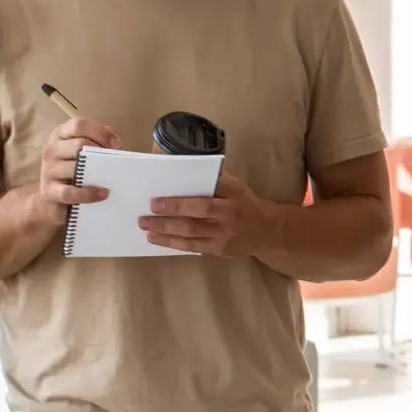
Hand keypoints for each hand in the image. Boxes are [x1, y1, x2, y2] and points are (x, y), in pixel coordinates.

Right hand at [36, 118, 121, 219]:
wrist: (53, 198)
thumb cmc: (77, 169)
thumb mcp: (86, 150)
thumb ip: (100, 140)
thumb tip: (115, 142)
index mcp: (61, 135)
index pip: (79, 125)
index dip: (100, 133)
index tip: (116, 145)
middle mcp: (51, 150)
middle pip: (78, 145)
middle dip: (100, 153)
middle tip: (116, 163)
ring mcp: (48, 171)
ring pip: (74, 167)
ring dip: (97, 174)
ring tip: (112, 180)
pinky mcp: (49, 192)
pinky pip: (69, 192)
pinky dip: (88, 194)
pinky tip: (102, 194)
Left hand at [142, 169, 281, 257]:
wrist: (267, 231)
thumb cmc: (244, 203)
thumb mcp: (237, 186)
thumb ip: (216, 176)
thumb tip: (185, 161)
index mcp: (234, 192)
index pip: (210, 186)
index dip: (191, 187)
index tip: (168, 186)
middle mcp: (230, 212)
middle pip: (200, 210)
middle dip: (173, 209)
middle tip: (149, 208)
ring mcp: (225, 233)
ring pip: (192, 230)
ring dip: (165, 227)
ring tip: (144, 224)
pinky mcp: (219, 249)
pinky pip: (191, 246)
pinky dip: (171, 242)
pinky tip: (155, 238)